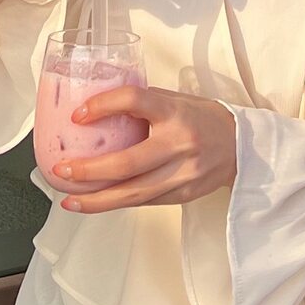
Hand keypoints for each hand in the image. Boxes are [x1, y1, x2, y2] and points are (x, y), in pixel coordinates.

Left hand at [53, 85, 237, 212]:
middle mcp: (180, 144)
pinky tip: (95, 203)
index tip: (78, 115)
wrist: (242, 146)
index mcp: (176, 112)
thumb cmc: (203, 119)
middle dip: (89, 170)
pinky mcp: (182, 194)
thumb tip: (97, 106)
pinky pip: (143, 202)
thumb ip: (142, 104)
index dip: (103, 106)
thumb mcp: (175, 100)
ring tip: (69, 200)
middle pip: (128, 163)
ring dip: (97, 199)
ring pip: (133, 193)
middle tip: (62, 171)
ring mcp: (183, 173)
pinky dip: (116, 203)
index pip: (135, 100)